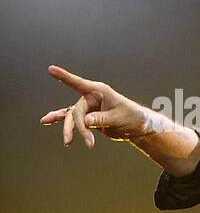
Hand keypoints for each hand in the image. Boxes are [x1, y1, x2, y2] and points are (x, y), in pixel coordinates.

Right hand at [39, 64, 159, 146]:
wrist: (139, 125)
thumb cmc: (132, 117)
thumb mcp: (119, 118)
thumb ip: (102, 119)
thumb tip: (86, 121)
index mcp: (100, 91)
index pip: (79, 83)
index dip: (65, 77)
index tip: (51, 69)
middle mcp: (91, 97)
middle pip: (77, 112)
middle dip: (80, 127)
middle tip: (89, 142)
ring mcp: (88, 108)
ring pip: (73, 117)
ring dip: (70, 130)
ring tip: (67, 142)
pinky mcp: (88, 118)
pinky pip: (72, 119)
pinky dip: (62, 121)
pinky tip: (47, 120)